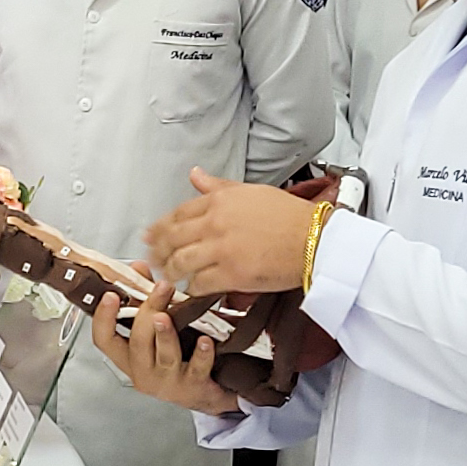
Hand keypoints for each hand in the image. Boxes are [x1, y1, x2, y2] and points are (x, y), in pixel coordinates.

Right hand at [90, 288, 236, 417]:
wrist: (204, 392)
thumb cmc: (178, 360)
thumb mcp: (156, 330)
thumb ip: (145, 298)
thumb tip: (138, 268)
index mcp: (129, 357)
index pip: (104, 340)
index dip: (103, 318)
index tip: (110, 295)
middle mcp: (143, 371)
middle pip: (137, 343)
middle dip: (147, 312)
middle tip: (161, 288)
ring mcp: (168, 382)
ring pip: (164, 356)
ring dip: (165, 333)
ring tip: (167, 315)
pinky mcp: (193, 387)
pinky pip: (197, 368)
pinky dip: (201, 353)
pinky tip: (205, 340)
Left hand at [141, 169, 321, 297]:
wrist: (315, 239)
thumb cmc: (290, 217)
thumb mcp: (251, 191)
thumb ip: (218, 185)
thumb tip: (195, 174)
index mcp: (219, 201)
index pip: (177, 213)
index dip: (160, 227)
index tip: (151, 236)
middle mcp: (215, 222)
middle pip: (172, 238)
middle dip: (158, 252)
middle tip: (152, 260)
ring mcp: (222, 249)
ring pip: (180, 262)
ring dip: (170, 272)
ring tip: (168, 278)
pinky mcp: (232, 274)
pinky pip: (200, 283)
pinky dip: (191, 289)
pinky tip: (190, 290)